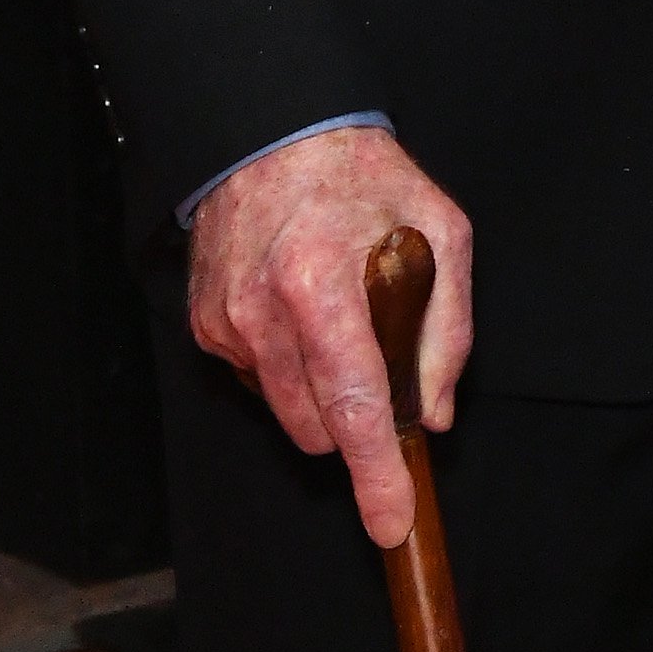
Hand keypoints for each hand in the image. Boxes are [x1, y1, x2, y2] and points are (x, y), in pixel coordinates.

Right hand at [188, 124, 472, 547]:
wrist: (273, 131)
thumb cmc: (363, 175)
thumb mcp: (438, 227)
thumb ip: (446, 325)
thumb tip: (432, 413)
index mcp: (322, 283)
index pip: (353, 405)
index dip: (375, 473)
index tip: (390, 521)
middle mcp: (263, 310)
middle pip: (318, 426)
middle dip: (355, 417)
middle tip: (377, 354)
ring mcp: (227, 321)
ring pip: (286, 412)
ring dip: (320, 391)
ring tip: (336, 316)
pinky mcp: (207, 324)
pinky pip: (258, 380)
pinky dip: (287, 364)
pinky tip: (298, 306)